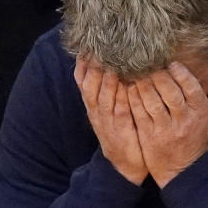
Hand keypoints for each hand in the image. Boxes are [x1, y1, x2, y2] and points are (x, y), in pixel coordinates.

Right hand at [74, 58, 147, 184]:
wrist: (125, 164)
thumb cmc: (121, 131)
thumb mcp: (110, 109)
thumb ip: (109, 88)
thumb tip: (111, 63)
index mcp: (93, 103)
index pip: (82, 79)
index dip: (82, 61)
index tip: (86, 43)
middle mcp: (96, 109)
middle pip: (89, 83)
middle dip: (92, 65)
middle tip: (97, 46)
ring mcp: (106, 119)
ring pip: (101, 95)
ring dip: (105, 78)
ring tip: (110, 61)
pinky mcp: (120, 127)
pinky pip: (118, 108)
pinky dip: (120, 94)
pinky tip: (125, 82)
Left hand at [128, 61, 207, 187]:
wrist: (183, 170)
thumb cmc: (201, 137)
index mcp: (201, 112)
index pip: (191, 88)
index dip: (181, 73)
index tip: (172, 63)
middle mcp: (183, 120)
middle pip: (170, 93)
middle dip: (159, 75)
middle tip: (150, 63)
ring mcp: (164, 129)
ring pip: (151, 101)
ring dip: (143, 84)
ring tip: (138, 72)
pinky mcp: (148, 136)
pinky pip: (139, 113)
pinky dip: (133, 98)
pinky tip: (130, 87)